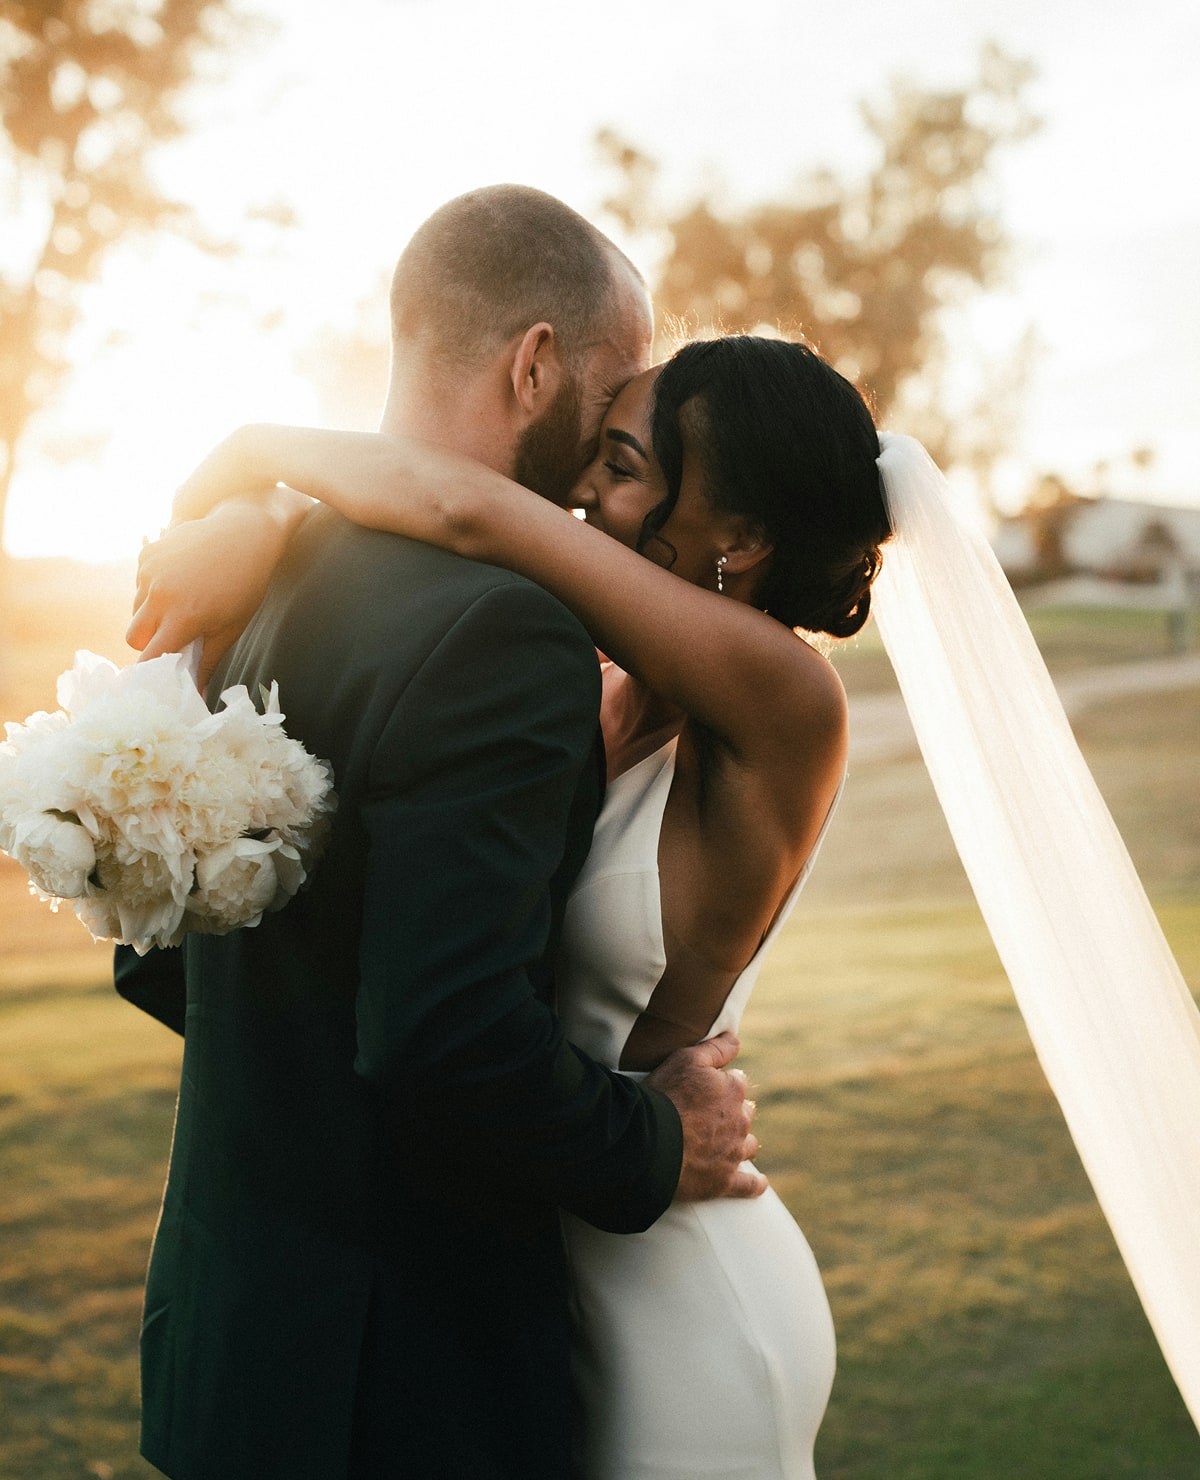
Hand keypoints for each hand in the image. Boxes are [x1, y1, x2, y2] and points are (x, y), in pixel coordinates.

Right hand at [128, 500, 289, 688]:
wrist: (243, 532)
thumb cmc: (244, 585)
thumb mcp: (230, 628)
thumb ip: (208, 663)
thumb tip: (197, 696)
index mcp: (183, 617)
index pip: (150, 658)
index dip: (149, 672)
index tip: (154, 680)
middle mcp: (160, 595)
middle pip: (133, 637)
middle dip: (149, 642)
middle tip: (174, 636)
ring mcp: (149, 573)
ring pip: (135, 610)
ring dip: (150, 615)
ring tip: (181, 603)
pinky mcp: (145, 555)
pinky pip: (138, 585)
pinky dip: (152, 589)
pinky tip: (178, 580)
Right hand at [646, 1032, 767, 1201]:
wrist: (650, 1143)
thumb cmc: (665, 1096)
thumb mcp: (686, 1059)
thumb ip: (716, 1048)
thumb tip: (736, 1038)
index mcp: (733, 1090)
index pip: (737, 1082)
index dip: (721, 1083)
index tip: (705, 1088)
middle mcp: (740, 1121)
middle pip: (744, 1113)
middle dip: (733, 1112)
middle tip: (710, 1115)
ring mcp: (734, 1153)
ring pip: (748, 1145)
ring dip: (741, 1142)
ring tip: (729, 1144)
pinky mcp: (724, 1181)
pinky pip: (748, 1185)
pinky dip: (754, 1185)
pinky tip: (759, 1184)